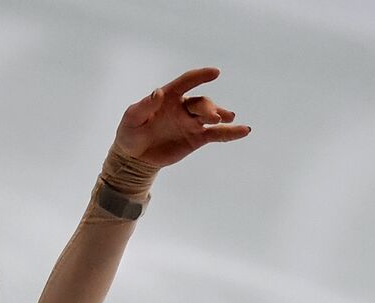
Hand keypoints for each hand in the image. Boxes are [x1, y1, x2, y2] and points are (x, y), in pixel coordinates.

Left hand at [113, 66, 250, 167]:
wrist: (135, 156)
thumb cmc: (130, 132)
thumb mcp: (132, 118)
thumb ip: (144, 106)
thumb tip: (158, 93)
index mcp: (168, 97)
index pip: (186, 82)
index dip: (200, 76)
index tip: (215, 72)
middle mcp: (183, 107)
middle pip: (201, 102)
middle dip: (208, 108)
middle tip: (212, 117)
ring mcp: (192, 122)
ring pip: (211, 116)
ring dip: (220, 115)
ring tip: (227, 119)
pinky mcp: (197, 138)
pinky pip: (216, 134)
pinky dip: (230, 133)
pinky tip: (244, 130)